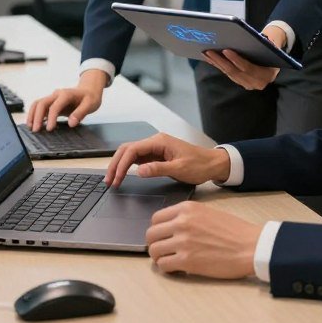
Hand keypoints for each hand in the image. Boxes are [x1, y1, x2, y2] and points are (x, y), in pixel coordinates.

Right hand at [26, 69, 106, 131]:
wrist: (89, 90)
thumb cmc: (90, 97)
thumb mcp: (90, 105)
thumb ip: (80, 113)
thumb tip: (71, 123)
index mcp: (66, 94)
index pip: (55, 106)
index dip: (51, 118)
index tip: (49, 129)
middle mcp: (57, 94)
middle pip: (42, 103)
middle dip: (37, 116)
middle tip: (36, 130)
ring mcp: (53, 98)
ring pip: (38, 103)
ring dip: (33, 114)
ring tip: (31, 127)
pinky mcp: (52, 102)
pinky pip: (40, 107)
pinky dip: (35, 114)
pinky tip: (35, 124)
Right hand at [105, 132, 229, 187]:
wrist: (212, 164)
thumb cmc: (199, 165)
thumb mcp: (180, 169)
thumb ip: (158, 169)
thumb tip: (139, 171)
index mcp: (159, 141)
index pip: (132, 150)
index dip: (121, 164)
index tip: (116, 179)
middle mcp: (155, 142)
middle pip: (127, 149)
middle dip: (116, 164)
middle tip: (109, 181)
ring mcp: (155, 148)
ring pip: (131, 154)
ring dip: (120, 165)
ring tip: (112, 180)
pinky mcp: (157, 155)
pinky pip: (138, 158)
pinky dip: (128, 167)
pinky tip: (124, 175)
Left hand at [146, 201, 260, 278]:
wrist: (250, 246)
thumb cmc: (234, 231)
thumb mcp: (207, 212)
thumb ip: (187, 216)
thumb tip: (171, 227)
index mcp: (187, 208)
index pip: (156, 218)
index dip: (157, 229)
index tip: (161, 236)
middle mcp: (181, 223)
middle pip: (151, 234)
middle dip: (154, 244)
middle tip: (162, 250)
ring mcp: (183, 242)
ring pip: (154, 251)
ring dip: (159, 257)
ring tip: (168, 260)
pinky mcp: (187, 261)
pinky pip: (164, 265)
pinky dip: (167, 269)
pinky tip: (175, 268)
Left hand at [202, 25, 283, 90]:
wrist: (273, 58)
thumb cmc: (271, 49)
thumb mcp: (272, 46)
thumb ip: (266, 44)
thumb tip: (255, 39)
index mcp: (267, 75)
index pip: (249, 68)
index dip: (237, 60)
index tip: (226, 50)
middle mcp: (257, 83)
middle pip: (235, 72)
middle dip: (221, 61)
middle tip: (210, 51)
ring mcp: (247, 84)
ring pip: (229, 73)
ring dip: (216, 63)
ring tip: (206, 53)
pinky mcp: (239, 81)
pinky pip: (227, 73)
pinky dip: (218, 65)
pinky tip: (209, 58)